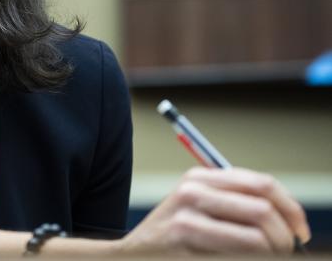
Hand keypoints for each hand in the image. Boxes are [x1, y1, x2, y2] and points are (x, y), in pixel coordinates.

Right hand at [119, 167, 310, 254]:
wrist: (132, 255)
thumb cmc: (172, 238)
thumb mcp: (197, 207)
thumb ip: (234, 202)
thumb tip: (288, 216)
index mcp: (199, 178)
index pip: (262, 184)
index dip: (290, 208)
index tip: (299, 230)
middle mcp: (191, 193)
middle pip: (263, 209)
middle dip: (284, 237)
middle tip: (285, 252)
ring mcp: (186, 220)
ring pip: (257, 238)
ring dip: (271, 254)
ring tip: (266, 258)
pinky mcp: (184, 244)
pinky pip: (240, 256)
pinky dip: (251, 260)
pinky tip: (241, 260)